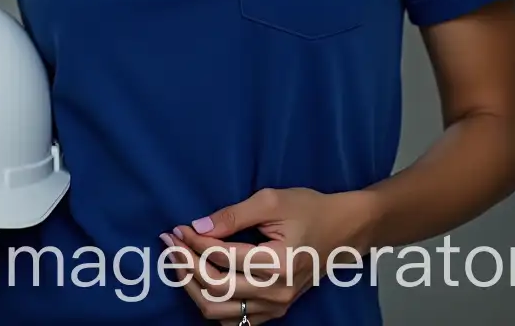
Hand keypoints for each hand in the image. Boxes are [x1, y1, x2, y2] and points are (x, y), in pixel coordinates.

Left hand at [160, 187, 377, 322]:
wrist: (343, 230)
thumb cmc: (309, 209)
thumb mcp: (272, 201)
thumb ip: (234, 215)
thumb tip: (198, 227)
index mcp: (277, 263)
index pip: (222, 258)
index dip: (194, 244)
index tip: (178, 228)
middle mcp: (276, 292)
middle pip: (215, 289)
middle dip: (186, 265)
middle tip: (170, 243)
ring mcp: (276, 306)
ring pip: (220, 310)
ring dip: (193, 286)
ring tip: (178, 261)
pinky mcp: (276, 310)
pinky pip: (235, 319)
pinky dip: (211, 303)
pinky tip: (199, 281)